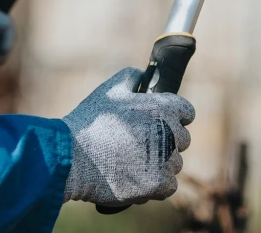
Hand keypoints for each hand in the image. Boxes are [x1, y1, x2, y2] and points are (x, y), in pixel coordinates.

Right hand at [60, 67, 194, 207]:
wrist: (73, 157)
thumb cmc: (91, 122)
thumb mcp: (110, 89)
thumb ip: (132, 77)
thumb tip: (143, 75)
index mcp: (162, 108)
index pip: (187, 112)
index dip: (175, 116)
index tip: (161, 122)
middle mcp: (169, 133)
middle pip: (182, 139)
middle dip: (166, 140)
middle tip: (141, 144)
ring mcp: (165, 161)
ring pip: (175, 164)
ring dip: (160, 164)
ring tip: (133, 162)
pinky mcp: (158, 185)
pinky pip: (169, 186)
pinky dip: (156, 185)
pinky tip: (137, 177)